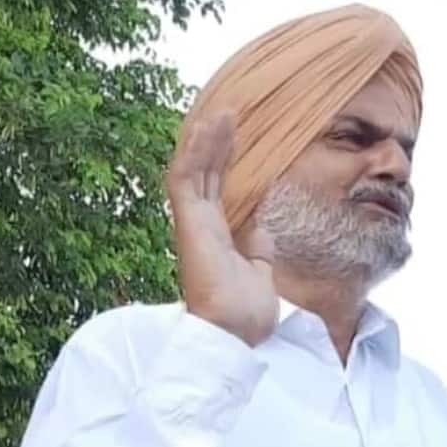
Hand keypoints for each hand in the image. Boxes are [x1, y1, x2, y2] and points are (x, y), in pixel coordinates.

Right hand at [166, 112, 277, 345]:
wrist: (235, 333)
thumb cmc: (246, 312)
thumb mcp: (260, 271)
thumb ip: (258, 247)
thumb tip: (260, 227)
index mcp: (217, 237)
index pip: (217, 190)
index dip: (225, 161)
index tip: (236, 136)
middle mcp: (202, 227)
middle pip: (206, 175)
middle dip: (217, 144)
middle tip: (229, 115)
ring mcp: (193, 224)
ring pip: (194, 171)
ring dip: (206, 141)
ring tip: (222, 113)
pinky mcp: (188, 224)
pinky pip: (186, 180)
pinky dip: (194, 152)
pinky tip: (206, 128)